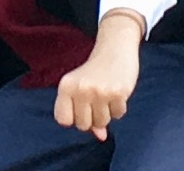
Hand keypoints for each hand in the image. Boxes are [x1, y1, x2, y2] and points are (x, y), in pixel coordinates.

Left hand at [54, 9, 142, 139]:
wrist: (115, 46)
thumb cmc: (95, 72)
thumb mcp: (82, 88)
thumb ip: (86, 113)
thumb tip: (101, 136)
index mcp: (66, 86)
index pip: (64, 120)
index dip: (74, 117)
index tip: (80, 107)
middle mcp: (81, 88)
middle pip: (83, 125)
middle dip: (92, 117)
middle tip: (96, 100)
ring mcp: (99, 91)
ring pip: (102, 122)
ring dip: (107, 113)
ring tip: (107, 95)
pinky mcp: (118, 92)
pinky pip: (118, 115)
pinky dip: (119, 107)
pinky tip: (117, 93)